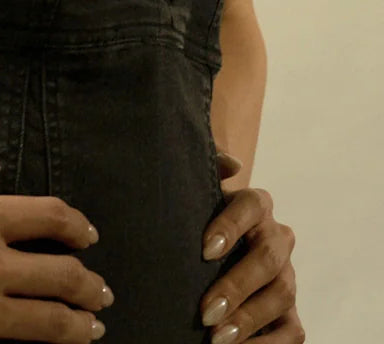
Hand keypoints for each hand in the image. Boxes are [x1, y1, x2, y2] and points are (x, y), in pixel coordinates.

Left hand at [198, 149, 304, 342]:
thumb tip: (232, 164)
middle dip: (236, 286)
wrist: (210, 251)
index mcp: (256, 205)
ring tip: (216, 338)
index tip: (204, 250)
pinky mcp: (291, 312)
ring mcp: (288, 275)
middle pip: (266, 259)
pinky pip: (292, 332)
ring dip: (248, 320)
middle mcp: (277, 238)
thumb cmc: (198, 216)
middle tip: (205, 311)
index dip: (229, 227)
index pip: (250, 206)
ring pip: (280, 295)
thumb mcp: (197, 192)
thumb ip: (208, 169)